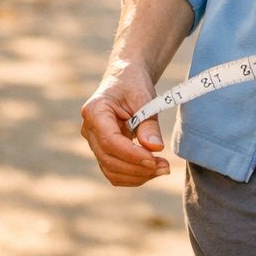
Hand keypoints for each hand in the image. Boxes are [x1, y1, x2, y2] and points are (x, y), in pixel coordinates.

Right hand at [79, 67, 170, 186]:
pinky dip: (133, 175)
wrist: (125, 80)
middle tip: (165, 167)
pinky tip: (152, 169)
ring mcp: (94, 142)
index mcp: (94, 111)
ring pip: (110, 170)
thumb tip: (155, 148)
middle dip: (138, 168)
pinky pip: (114, 171)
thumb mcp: (144, 97)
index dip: (131, 154)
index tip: (154, 159)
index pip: (109, 141)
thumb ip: (148, 122)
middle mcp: (89, 130)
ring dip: (137, 175)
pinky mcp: (103, 151)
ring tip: (163, 168)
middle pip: (108, 159)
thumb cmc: (134, 85)